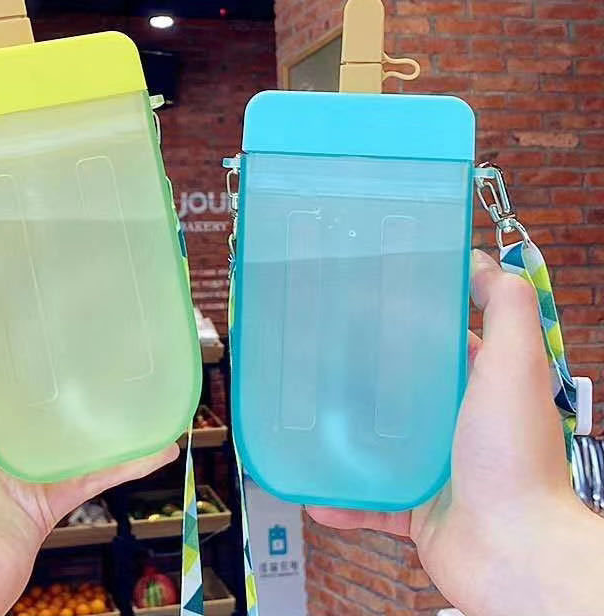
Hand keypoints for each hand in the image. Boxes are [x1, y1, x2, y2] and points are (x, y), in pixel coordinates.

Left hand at [0, 254, 177, 615]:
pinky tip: (160, 441)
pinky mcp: (46, 494)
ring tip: (140, 366)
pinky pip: (97, 470)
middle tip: (100, 306)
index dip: (0, 301)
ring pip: (72, 418)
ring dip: (105, 398)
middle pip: (31, 371)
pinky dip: (130, 457)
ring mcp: (19, 457)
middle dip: (62, 342)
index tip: (32, 267)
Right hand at [308, 249, 603, 615]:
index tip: (367, 302)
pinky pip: (368, 500)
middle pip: (402, 390)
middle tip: (320, 357)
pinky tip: (313, 491)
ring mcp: (437, 468)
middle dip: (363, 376)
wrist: (515, 555)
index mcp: (482, 388)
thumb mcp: (515, 366)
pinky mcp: (416, 509)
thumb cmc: (516, 460)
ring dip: (342, 436)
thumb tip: (484, 263)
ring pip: (378, 444)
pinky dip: (341, 498)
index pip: (441, 342)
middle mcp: (460, 425)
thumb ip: (506, 310)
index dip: (407, 321)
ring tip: (304, 419)